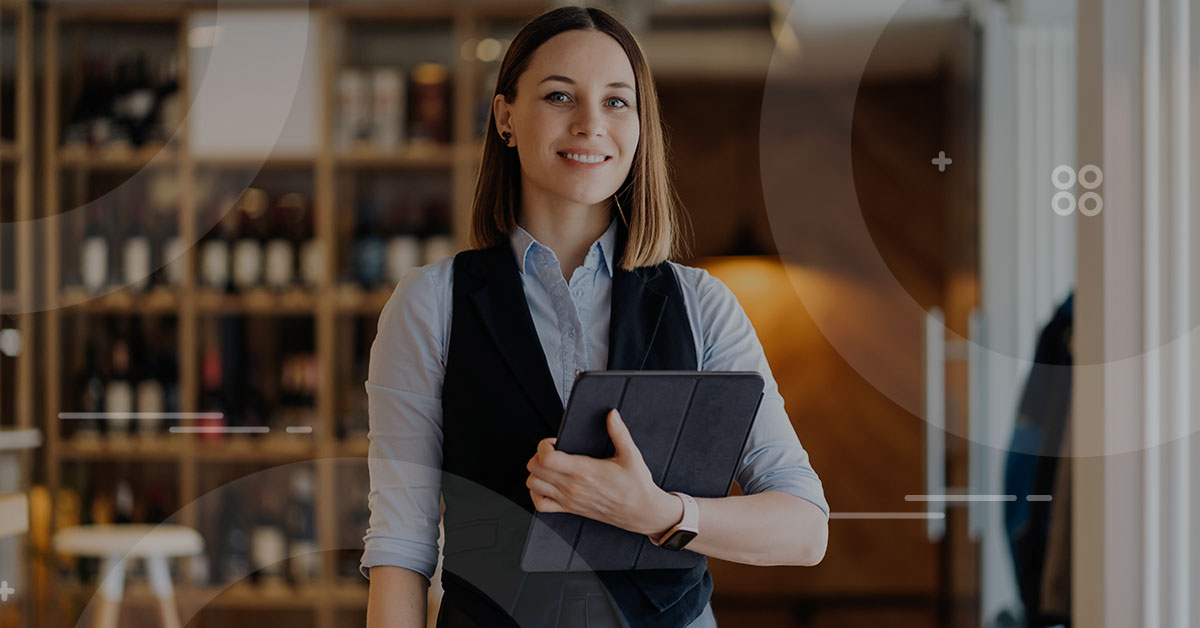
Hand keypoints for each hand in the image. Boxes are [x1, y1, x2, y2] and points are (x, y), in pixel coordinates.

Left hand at [525, 409, 680, 535]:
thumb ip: (619, 432)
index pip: (546, 458)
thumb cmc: (636, 486)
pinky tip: (547, 485)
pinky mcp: (570, 509)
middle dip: (538, 455)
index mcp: (584, 470)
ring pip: (533, 485)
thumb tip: (611, 415)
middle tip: (552, 450)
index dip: (544, 445)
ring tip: (550, 465)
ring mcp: (569, 499)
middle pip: (535, 469)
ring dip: (536, 473)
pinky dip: (537, 494)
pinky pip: (541, 505)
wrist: (641, 512)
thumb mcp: (631, 455)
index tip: (555, 441)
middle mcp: (572, 486)